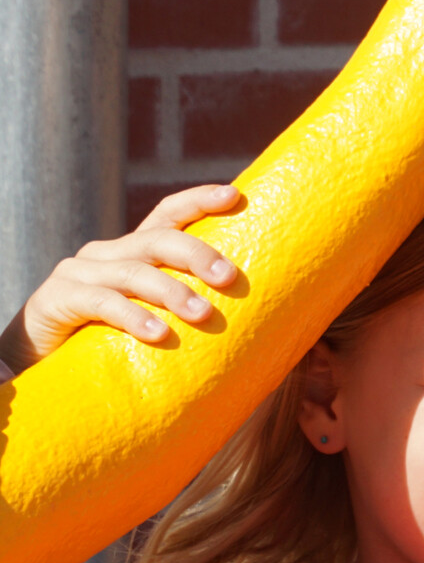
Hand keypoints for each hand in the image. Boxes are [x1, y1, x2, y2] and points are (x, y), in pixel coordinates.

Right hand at [0, 185, 239, 375]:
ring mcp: (79, 273)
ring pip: (133, 273)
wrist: (35, 366)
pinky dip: (133, 317)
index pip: (167, 215)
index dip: (198, 200)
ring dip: (171, 292)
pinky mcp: (58, 299)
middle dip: (196, 253)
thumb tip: (250, 324)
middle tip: (229, 277)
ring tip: (203, 313)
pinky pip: (101, 303)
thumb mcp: (147, 320)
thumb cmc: (104, 346)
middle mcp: (105, 254)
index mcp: (130, 253)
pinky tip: (158, 334)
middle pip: (157, 240)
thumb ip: (180, 312)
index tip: (235, 196)